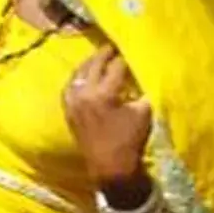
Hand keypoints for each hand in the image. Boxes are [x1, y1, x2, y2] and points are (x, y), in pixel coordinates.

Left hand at [64, 48, 153, 190]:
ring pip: (78, 73)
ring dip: (90, 63)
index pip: (116, 67)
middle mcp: (83, 94)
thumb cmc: (130, 140)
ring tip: (101, 56)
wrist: (110, 167)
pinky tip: (86, 74)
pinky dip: (79, 77)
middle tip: (114, 45)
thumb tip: (146, 74)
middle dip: (105, 53)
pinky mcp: (68, 109)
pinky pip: (71, 86)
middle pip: (93, 65)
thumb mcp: (143, 113)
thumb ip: (142, 90)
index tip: (132, 48)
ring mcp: (72, 101)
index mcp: (103, 94)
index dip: (126, 57)